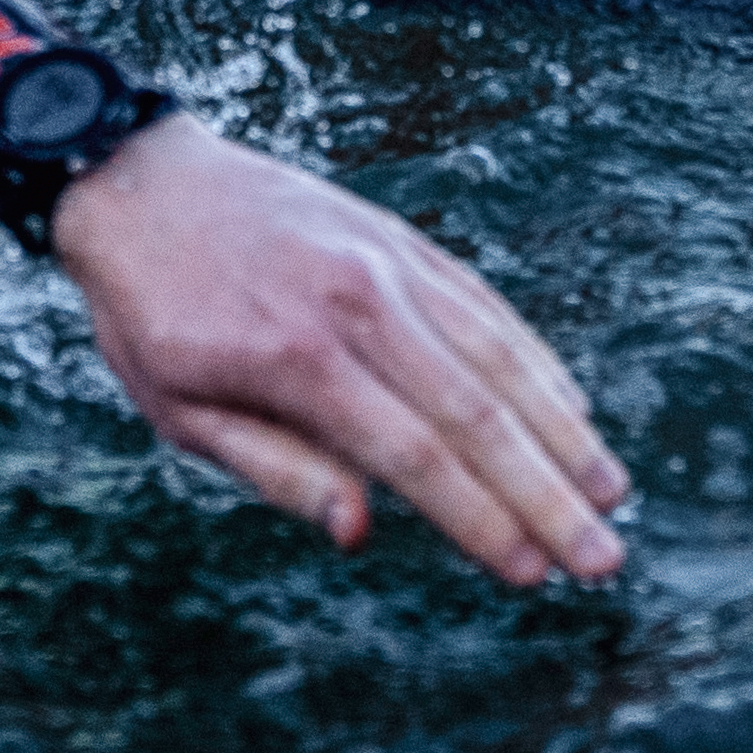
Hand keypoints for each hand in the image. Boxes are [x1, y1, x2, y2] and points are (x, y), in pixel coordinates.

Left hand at [48, 118, 627, 585]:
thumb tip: (361, 531)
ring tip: (612, 493)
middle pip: (477, 411)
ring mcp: (389, 262)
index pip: (415, 455)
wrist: (141, 179)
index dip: (482, 519)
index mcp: (297, 358)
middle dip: (548, 493)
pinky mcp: (401, 239)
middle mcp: (359, 302)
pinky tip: (570, 409)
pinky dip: (535, 360)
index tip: (534, 573)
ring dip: (563, 431)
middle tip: (604, 559)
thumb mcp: (179, 410)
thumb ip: (275, 468)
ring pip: (498, 353)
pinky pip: (484, 305)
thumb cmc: (151, 313)